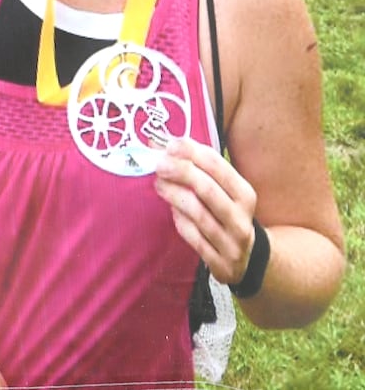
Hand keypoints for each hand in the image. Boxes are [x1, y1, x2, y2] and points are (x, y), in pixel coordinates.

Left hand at [154, 137, 257, 285]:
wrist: (248, 257)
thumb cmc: (226, 212)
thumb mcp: (221, 190)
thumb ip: (195, 166)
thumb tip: (157, 141)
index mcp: (245, 194)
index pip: (218, 166)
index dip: (192, 152)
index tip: (171, 145)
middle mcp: (241, 218)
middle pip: (207, 189)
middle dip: (180, 172)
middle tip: (159, 164)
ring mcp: (231, 243)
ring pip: (197, 214)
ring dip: (173, 194)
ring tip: (159, 184)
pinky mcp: (219, 263)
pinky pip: (193, 237)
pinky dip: (180, 220)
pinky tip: (173, 210)